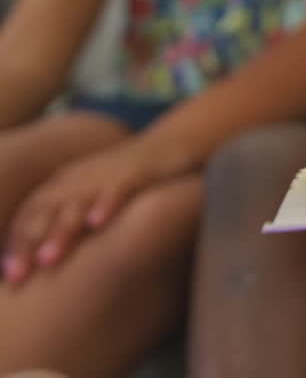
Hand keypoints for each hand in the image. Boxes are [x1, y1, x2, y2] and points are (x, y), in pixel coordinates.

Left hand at [2, 140, 167, 283]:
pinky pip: (118, 188)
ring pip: (77, 203)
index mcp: (63, 185)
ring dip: (60, 231)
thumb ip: (70, 222)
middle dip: (28, 244)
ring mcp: (106, 174)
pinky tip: (98, 223)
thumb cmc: (129, 181)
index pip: (29, 214)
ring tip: (48, 260)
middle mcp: (78, 178)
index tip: (7, 276)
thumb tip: (46, 261)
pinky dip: (105, 204)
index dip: (15, 243)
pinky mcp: (136, 171)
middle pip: (44, 210)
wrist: (174, 143)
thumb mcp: (92, 198)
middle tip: (16, 277)